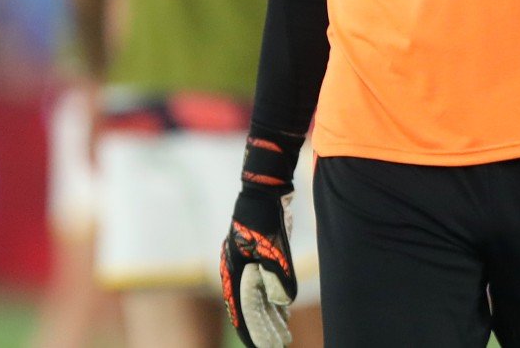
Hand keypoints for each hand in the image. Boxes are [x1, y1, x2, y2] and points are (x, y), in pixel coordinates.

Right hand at [221, 130, 303, 347]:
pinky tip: (283, 311)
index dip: (253, 332)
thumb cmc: (266, 215)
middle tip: (280, 345)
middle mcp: (236, 270)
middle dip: (264, 328)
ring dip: (270, 316)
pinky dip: (272, 300)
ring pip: (257, 298)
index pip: (243, 310)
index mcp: (235, 269)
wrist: (264, 188)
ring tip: (284, 334)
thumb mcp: (273, 245)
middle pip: (250, 308)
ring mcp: (245, 263)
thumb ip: (277, 275)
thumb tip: (283, 303)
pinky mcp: (257, 257)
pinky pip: (262, 286)